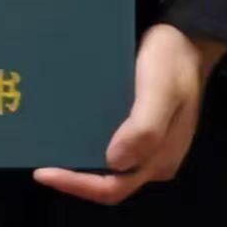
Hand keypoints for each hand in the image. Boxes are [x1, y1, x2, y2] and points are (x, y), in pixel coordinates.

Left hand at [34, 24, 226, 205]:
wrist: (186, 38)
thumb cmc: (172, 63)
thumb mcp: (160, 92)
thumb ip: (144, 129)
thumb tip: (114, 161)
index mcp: (160, 160)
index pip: (113, 188)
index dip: (77, 185)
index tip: (44, 172)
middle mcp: (153, 159)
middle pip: (108, 182)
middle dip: (74, 176)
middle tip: (40, 162)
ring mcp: (147, 145)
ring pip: (107, 165)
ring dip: (79, 161)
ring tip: (48, 146)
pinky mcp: (140, 128)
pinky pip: (110, 144)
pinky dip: (87, 142)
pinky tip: (68, 129)